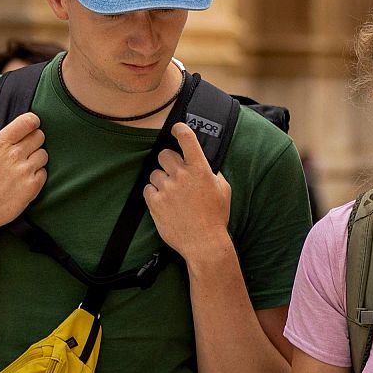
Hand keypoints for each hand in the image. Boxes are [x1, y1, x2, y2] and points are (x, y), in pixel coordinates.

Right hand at [0, 113, 46, 240]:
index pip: (26, 122)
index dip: (32, 121)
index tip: (32, 124)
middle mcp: (14, 155)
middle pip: (39, 136)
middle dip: (35, 139)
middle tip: (27, 147)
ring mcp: (25, 171)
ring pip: (44, 154)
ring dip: (37, 158)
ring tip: (25, 166)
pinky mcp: (33, 187)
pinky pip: (44, 173)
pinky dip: (38, 174)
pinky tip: (25, 179)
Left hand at [144, 124, 232, 263]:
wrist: (204, 243)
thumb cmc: (215, 218)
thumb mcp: (223, 190)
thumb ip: (213, 173)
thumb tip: (205, 165)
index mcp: (200, 170)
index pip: (187, 139)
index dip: (180, 129)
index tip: (176, 129)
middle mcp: (182, 176)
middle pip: (164, 154)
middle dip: (168, 162)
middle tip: (174, 173)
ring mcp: (167, 189)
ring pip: (155, 173)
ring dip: (161, 181)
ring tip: (172, 195)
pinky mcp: (155, 202)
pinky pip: (148, 189)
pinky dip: (154, 194)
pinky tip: (165, 203)